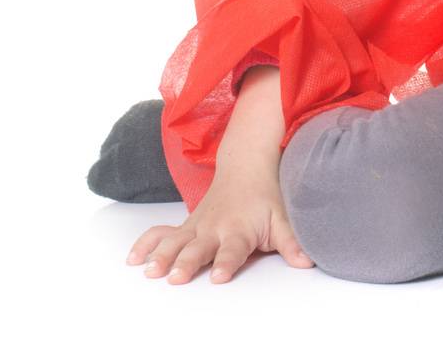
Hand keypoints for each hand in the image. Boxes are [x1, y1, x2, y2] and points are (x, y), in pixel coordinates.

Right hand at [127, 159, 313, 284]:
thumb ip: (292, 242)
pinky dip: (146, 243)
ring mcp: (197, 226)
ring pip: (175, 241)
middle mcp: (214, 228)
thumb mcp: (283, 218)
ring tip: (150, 270)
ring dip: (161, 255)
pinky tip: (133, 258)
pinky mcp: (186, 225)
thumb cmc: (266, 196)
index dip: (226, 263)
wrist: (247, 166)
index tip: (217, 277)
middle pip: (198, 248)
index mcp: (239, 229)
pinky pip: (161, 232)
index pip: (233, 250)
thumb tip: (308, 261)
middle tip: (176, 277)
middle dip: (186, 262)